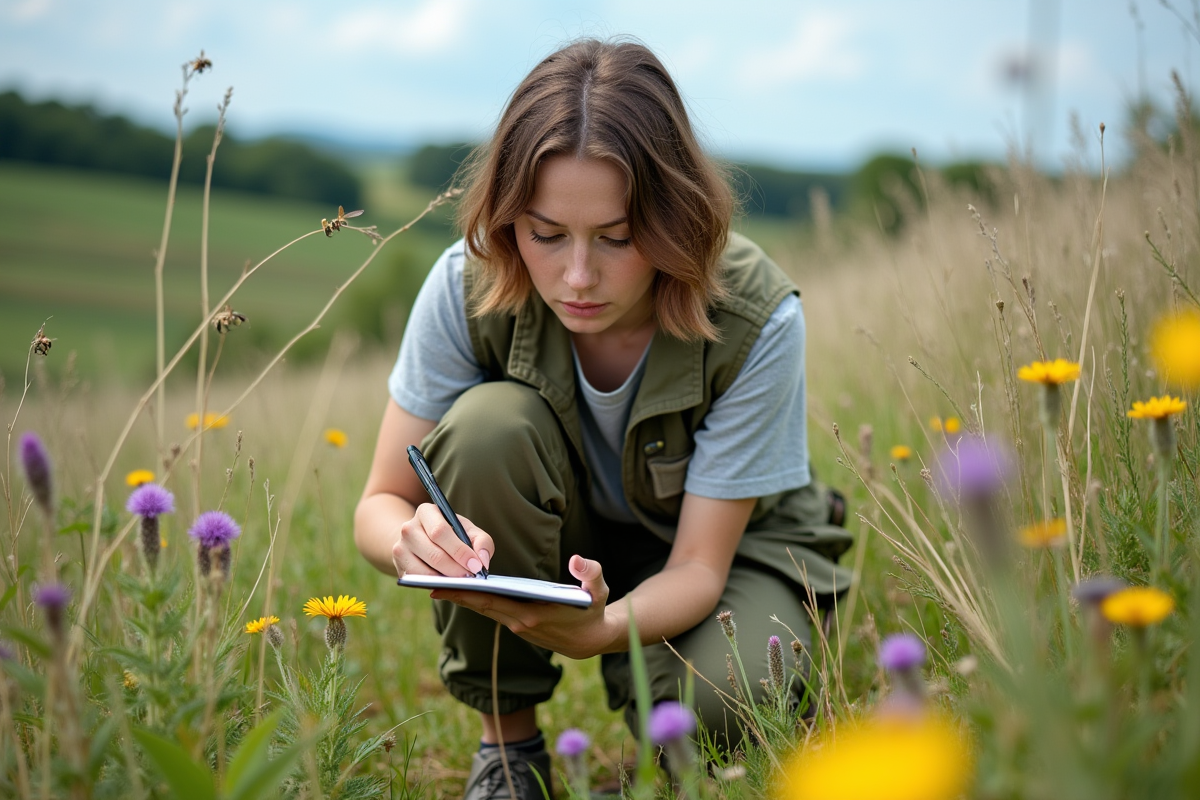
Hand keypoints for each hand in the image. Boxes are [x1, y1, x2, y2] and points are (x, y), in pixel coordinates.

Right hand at [391, 502, 493, 578]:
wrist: (423, 539)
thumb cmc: (452, 534)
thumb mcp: (468, 531)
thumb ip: (482, 542)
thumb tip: (482, 561)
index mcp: (426, 512)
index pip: (440, 532)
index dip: (460, 551)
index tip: (476, 566)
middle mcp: (408, 528)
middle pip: (434, 554)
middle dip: (456, 569)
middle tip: (472, 578)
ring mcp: (400, 548)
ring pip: (424, 571)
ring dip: (446, 580)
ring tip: (462, 582)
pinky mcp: (399, 567)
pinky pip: (419, 581)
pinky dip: (435, 585)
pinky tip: (447, 583)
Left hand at [429, 554, 615, 659]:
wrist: (592, 642)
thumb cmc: (593, 612)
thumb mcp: (599, 592)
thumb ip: (591, 573)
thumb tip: (578, 560)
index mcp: (532, 616)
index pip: (492, 603)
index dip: (467, 595)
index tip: (445, 587)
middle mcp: (519, 624)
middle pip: (481, 608)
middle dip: (455, 596)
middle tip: (427, 584)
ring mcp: (517, 626)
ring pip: (484, 611)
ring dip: (462, 600)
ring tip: (438, 586)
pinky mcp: (518, 625)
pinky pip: (491, 612)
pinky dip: (476, 603)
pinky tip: (463, 592)